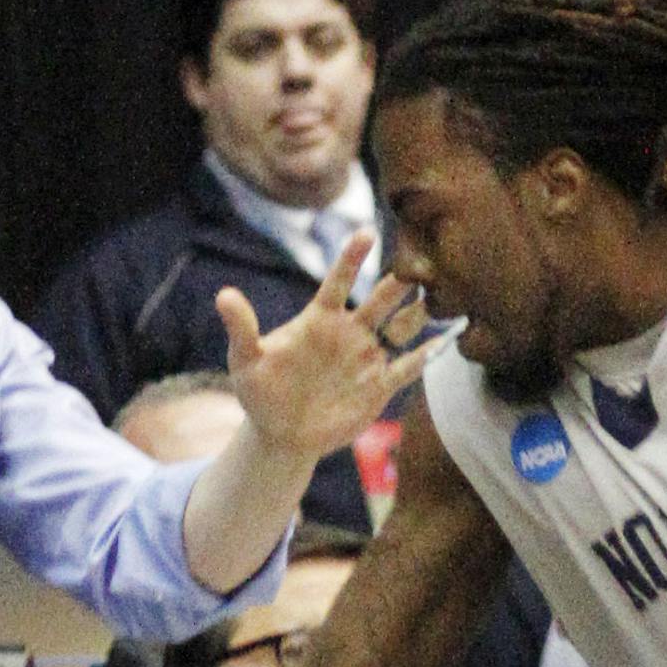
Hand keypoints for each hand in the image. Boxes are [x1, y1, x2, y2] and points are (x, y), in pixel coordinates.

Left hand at [219, 231, 438, 460]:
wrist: (281, 434)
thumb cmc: (260, 392)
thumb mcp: (245, 360)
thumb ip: (241, 327)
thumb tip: (223, 294)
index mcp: (319, 319)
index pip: (339, 282)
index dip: (352, 258)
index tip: (367, 232)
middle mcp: (349, 332)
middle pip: (381, 299)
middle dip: (401, 280)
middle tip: (420, 259)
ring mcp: (367, 357)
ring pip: (402, 327)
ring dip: (420, 312)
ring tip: (442, 295)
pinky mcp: (379, 385)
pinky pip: (407, 368)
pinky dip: (425, 357)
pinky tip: (443, 343)